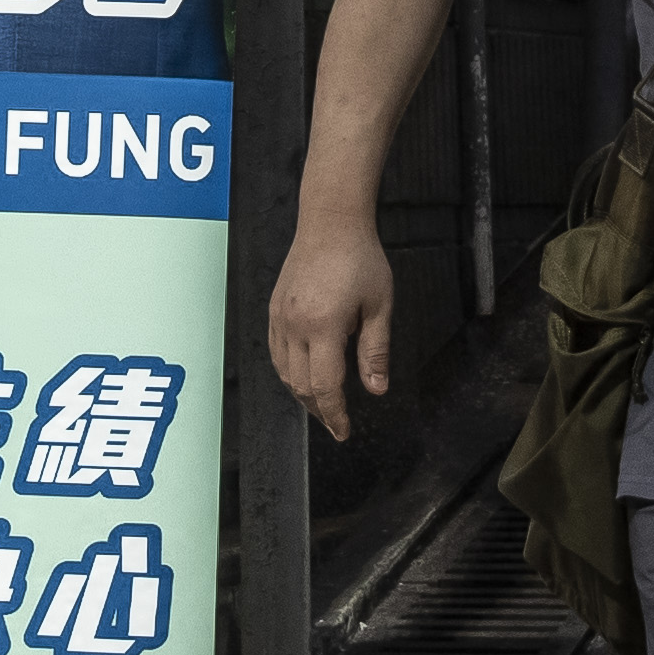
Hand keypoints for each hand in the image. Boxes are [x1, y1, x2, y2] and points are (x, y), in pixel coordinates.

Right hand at [272, 216, 401, 431]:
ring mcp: (280, 318)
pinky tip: (303, 376)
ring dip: (302, 395)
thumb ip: (375, 351)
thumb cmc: (360, 259)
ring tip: (322, 406)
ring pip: (284, 373)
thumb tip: (377, 389)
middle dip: (319, 410)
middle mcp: (295, 325)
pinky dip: (289, 373)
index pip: (325, 385)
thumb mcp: (379, 306)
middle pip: (301, 385)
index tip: (344, 431)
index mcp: (323, 326)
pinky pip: (277, 353)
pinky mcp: (274, 310)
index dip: (334, 414)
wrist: (331, 222)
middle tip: (337, 423)